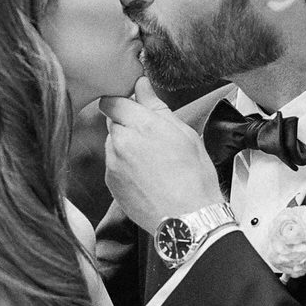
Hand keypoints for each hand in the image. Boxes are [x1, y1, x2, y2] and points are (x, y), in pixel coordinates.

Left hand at [99, 78, 222, 233]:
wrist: (188, 219)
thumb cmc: (194, 178)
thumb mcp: (184, 134)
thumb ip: (157, 107)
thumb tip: (142, 85)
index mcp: (141, 125)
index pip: (112, 101)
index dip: (122, 101)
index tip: (133, 106)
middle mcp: (121, 142)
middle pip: (112, 122)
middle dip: (128, 124)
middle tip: (152, 138)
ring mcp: (113, 164)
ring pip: (113, 144)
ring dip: (126, 145)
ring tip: (152, 161)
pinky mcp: (111, 183)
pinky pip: (114, 165)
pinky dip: (125, 166)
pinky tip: (146, 176)